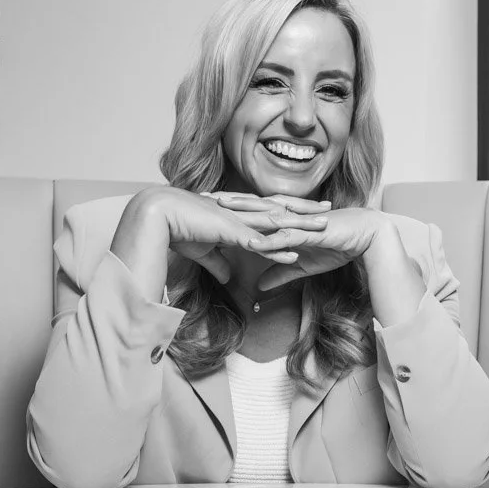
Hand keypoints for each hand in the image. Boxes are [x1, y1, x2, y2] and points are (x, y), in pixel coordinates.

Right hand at [113, 187, 329, 285]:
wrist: (158, 216)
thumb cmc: (176, 229)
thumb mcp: (203, 251)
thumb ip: (218, 264)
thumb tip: (227, 278)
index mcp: (236, 215)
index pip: (269, 211)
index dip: (290, 211)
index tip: (309, 210)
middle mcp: (241, 214)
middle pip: (280, 211)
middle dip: (305, 211)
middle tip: (330, 209)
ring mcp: (236, 221)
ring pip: (276, 223)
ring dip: (300, 225)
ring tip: (324, 226)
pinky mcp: (228, 231)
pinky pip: (258, 242)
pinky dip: (277, 247)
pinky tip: (293, 251)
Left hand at [215, 197, 387, 290]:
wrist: (367, 237)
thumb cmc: (337, 245)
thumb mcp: (302, 265)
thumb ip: (279, 272)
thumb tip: (259, 287)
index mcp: (284, 218)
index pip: (250, 209)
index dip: (228, 205)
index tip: (202, 203)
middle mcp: (288, 215)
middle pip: (252, 205)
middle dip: (226, 200)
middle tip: (200, 195)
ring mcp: (299, 221)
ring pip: (266, 215)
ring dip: (243, 212)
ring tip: (220, 209)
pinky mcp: (311, 232)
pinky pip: (287, 237)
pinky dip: (270, 240)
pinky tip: (254, 243)